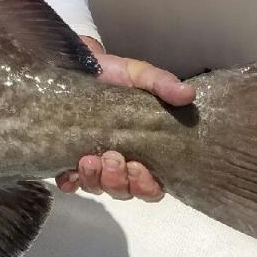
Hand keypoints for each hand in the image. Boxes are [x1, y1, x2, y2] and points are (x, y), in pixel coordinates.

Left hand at [56, 37, 194, 201]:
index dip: (146, 186)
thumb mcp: (140, 75)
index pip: (151, 187)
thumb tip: (188, 93)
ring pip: (97, 187)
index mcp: (144, 153)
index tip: (137, 167)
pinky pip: (69, 182)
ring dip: (94, 179)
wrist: (80, 65)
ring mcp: (94, 164)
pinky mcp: (68, 159)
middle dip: (117, 181)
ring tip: (88, 159)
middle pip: (123, 191)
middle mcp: (120, 165)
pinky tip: (68, 173)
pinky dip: (70, 182)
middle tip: (112, 157)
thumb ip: (162, 84)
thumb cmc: (116, 76)